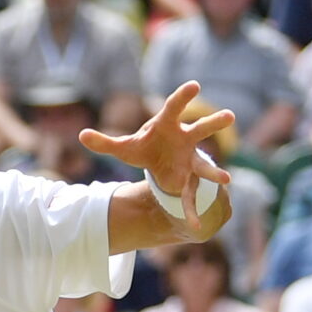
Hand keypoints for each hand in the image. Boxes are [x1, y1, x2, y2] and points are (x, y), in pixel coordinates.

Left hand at [80, 82, 233, 238]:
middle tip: (229, 116)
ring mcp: (191, 159)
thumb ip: (105, 142)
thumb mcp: (125, 147)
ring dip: (214, 173)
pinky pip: (191, 196)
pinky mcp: (190, 180)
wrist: (161, 163)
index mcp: (167, 126)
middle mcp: (185, 140)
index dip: (183, 97)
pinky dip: (191, 211)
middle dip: (214, 124)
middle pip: (200, 130)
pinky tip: (194, 226)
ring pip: (204, 164)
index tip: (195, 85)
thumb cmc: (145, 147)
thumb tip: (81, 135)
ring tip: (226, 180)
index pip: (174, 108)